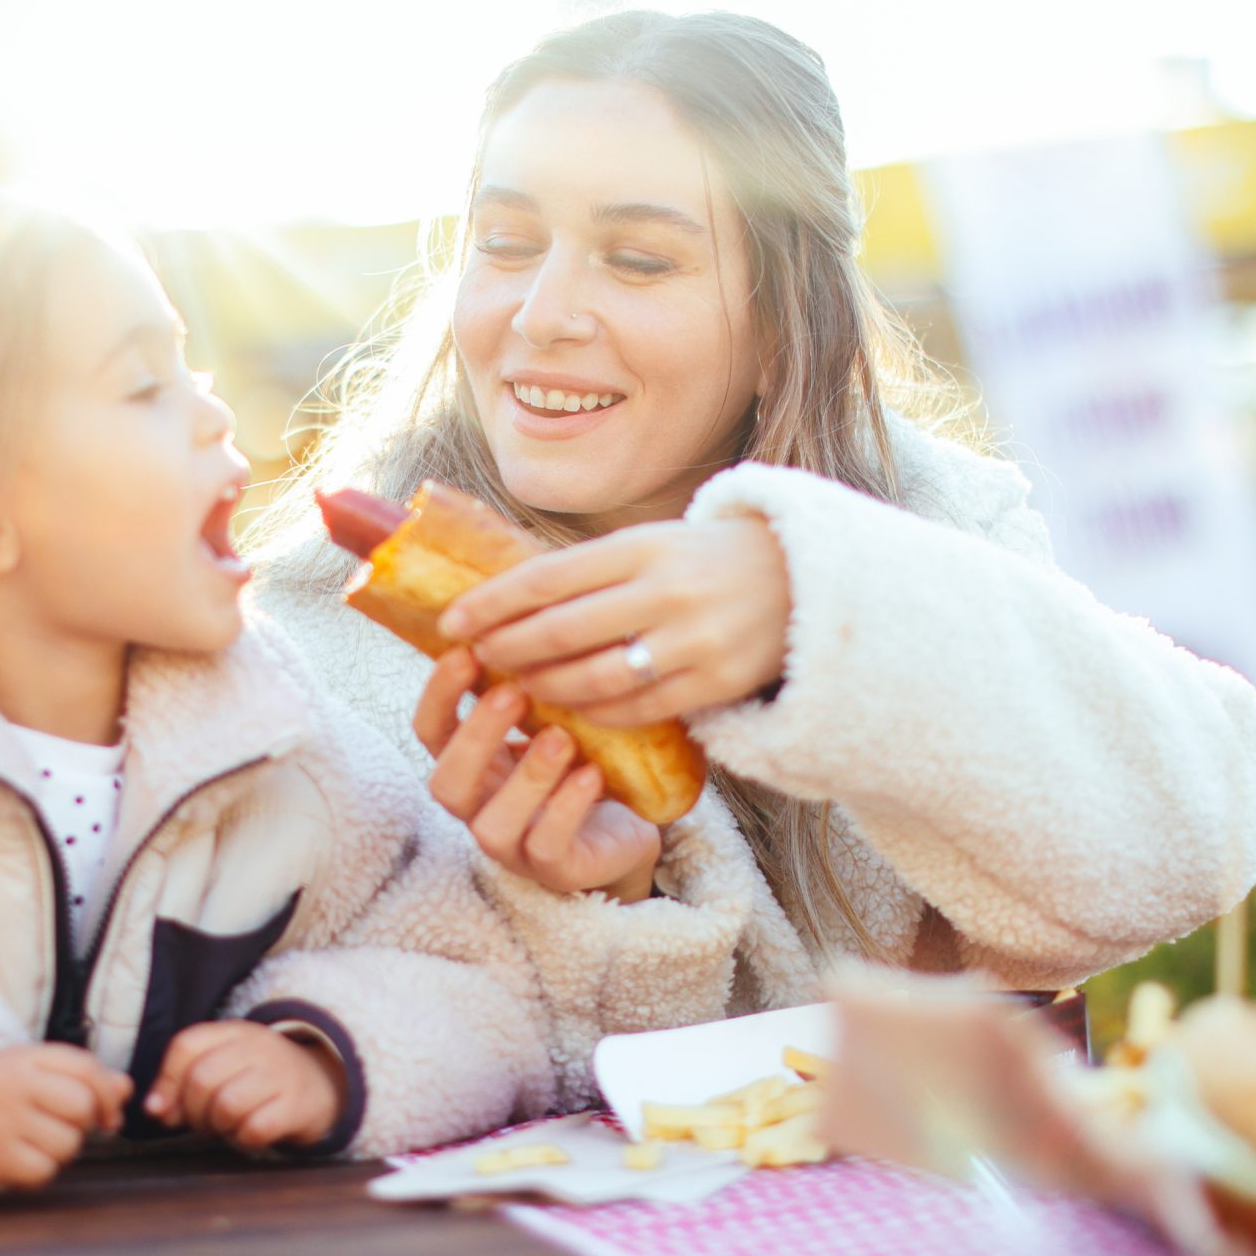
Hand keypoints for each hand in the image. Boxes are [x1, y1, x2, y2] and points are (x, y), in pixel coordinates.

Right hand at [0, 1043, 132, 1190]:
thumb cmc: (8, 1085)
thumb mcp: (40, 1067)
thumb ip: (85, 1074)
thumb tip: (125, 1089)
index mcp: (27, 1059)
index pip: (86, 1069)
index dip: (109, 1092)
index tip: (110, 1110)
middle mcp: (14, 1088)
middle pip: (81, 1107)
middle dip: (87, 1120)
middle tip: (72, 1122)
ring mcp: (3, 1124)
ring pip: (67, 1144)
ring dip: (67, 1145)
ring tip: (46, 1136)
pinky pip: (44, 1171)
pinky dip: (45, 1166)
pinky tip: (31, 1154)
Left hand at [143, 1021, 346, 1152]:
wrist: (324, 1084)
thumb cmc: (258, 1081)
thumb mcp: (224, 1067)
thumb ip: (184, 1083)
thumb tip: (154, 1109)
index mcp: (235, 1031)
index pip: (186, 1045)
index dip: (166, 1081)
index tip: (163, 1109)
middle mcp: (258, 1047)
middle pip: (202, 1079)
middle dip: (192, 1112)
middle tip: (203, 1123)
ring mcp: (281, 1075)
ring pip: (226, 1105)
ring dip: (218, 1127)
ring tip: (228, 1126)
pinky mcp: (297, 1106)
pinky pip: (255, 1128)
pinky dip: (244, 1140)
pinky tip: (250, 1134)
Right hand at [415, 648, 661, 901]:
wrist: (628, 826)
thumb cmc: (581, 761)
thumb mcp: (550, 717)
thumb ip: (528, 683)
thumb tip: (520, 604)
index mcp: (471, 765)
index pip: (430, 731)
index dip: (439, 694)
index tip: (466, 650)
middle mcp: (480, 807)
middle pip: (447, 784)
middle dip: (476, 736)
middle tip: (512, 692)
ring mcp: (514, 846)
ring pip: (492, 825)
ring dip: (525, 778)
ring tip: (560, 737)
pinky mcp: (555, 870)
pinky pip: (547, 847)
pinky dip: (565, 809)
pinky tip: (591, 774)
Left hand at [439, 517, 791, 725]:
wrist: (802, 580)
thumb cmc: (707, 561)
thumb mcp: (654, 542)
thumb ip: (592, 568)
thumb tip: (508, 595)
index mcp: (644, 546)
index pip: (547, 577)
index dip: (492, 603)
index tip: (452, 621)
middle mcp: (666, 591)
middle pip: (562, 630)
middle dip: (508, 649)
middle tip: (477, 660)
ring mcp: (692, 641)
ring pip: (594, 676)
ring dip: (544, 687)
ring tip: (517, 687)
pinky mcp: (715, 683)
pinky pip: (636, 709)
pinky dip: (593, 713)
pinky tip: (568, 710)